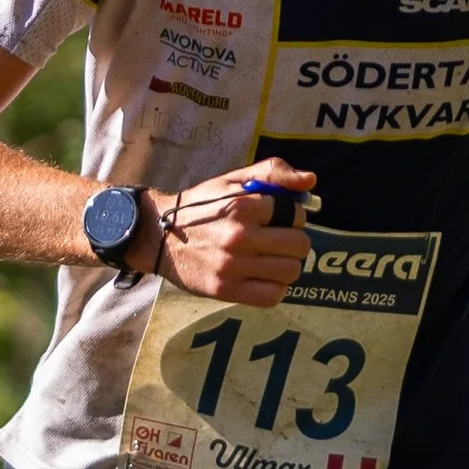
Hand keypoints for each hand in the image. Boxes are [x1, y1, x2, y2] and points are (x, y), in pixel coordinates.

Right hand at [150, 158, 319, 305]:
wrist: (158, 236)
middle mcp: (239, 237)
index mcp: (243, 206)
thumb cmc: (201, 206)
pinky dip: (274, 287)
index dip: (293, 217)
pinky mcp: (226, 290)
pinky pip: (272, 295)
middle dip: (294, 240)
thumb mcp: (232, 181)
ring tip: (270, 258)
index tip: (279, 219)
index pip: (296, 215)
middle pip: (299, 245)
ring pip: (290, 271)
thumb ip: (273, 172)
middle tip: (278, 240)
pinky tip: (262, 276)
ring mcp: (233, 266)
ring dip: (286, 265)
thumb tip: (310, 180)